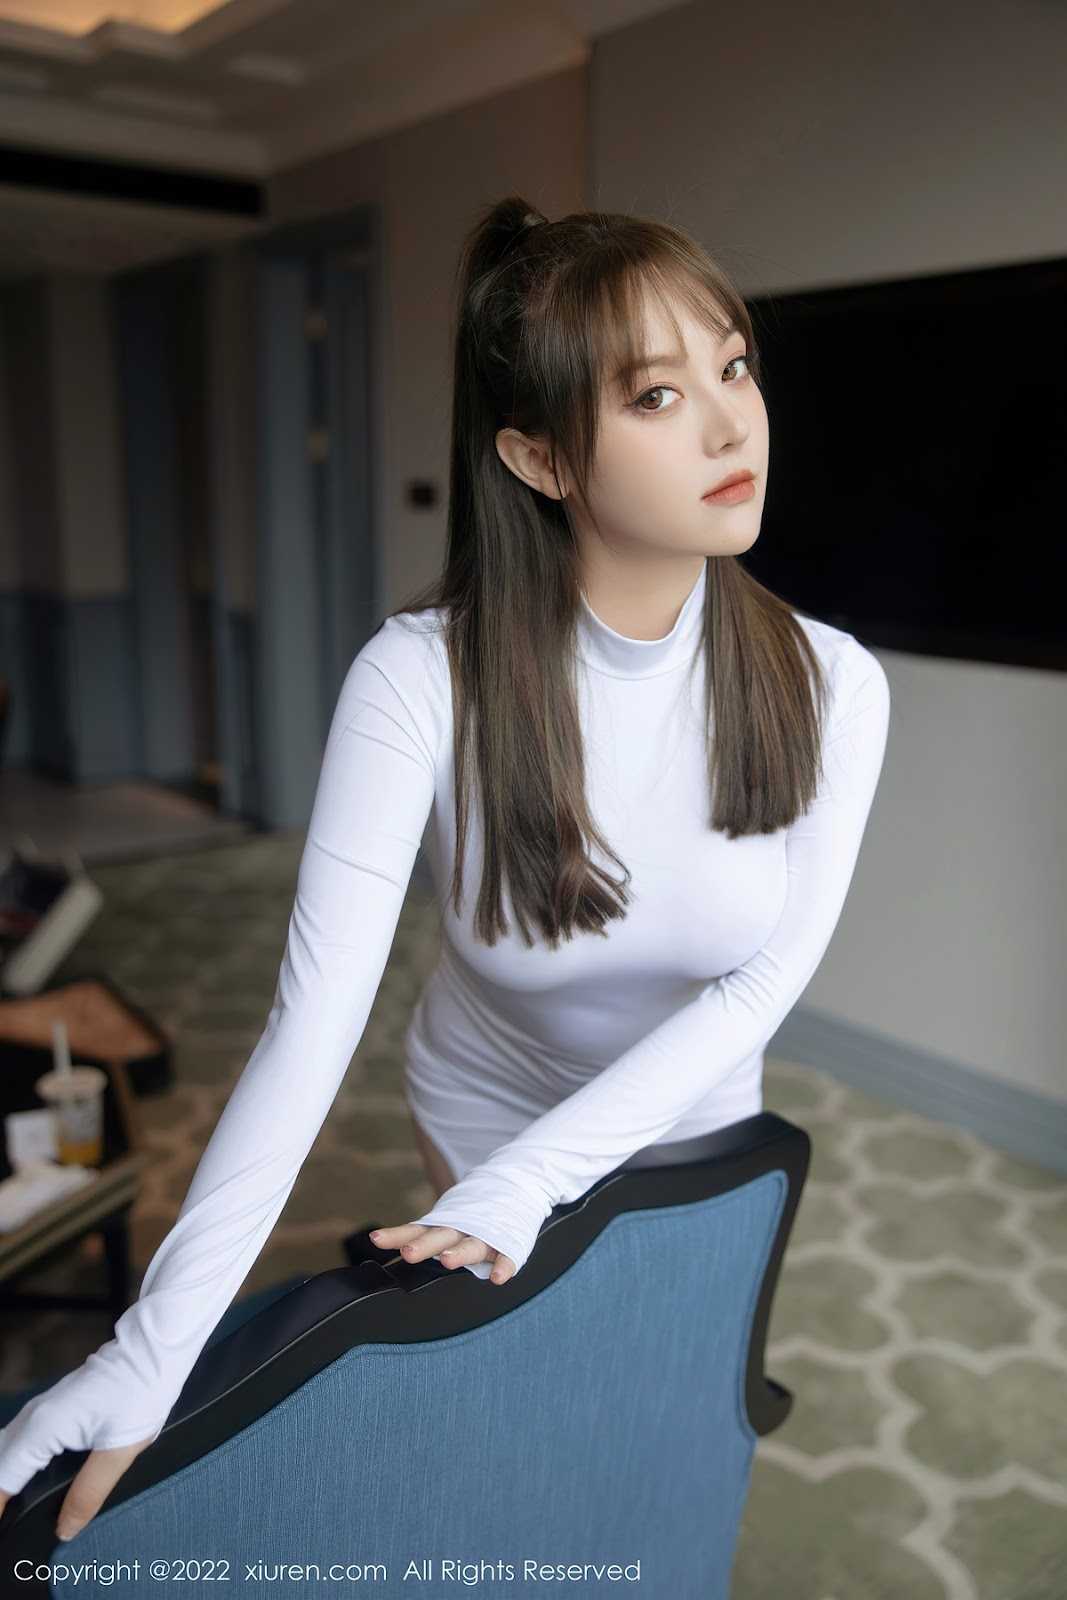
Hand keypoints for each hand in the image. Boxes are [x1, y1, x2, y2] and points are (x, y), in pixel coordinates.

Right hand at [0, 1368, 160, 1543]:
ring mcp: (42, 1408)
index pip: (3, 1478)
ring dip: (8, 1478)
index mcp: (43, 1428)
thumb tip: (65, 1529)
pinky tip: (33, 1479)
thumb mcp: (120, 1449)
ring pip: (8, 1450)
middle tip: (10, 1523)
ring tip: (15, 1508)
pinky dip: (18, 1463)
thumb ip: (90, 1492)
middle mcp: (35, 1416)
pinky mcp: (54, 1406)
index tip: (4, 1529)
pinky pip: (23, 1439)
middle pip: (1, 1463)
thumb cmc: (142, 1389)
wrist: (155, 1347)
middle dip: (1, 1494)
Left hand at [370, 1224, 515, 1284]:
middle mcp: (462, 1228)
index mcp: (445, 1225)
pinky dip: (503, 1266)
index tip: (376, 1239)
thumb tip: (381, 1245)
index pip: (415, 1230)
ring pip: (472, 1245)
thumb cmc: (474, 1212)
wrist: (516, 1184)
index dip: (396, 1235)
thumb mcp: (446, 1219)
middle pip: (441, 1236)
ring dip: (460, 1253)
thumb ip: (420, 1235)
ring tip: (448, 1261)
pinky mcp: (509, 1241)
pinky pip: (507, 1256)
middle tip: (409, 1252)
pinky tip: (497, 1277)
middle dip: (425, 1246)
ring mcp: (487, 1234)